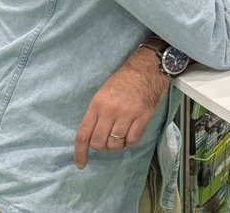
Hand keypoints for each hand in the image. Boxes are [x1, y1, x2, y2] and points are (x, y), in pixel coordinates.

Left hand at [74, 46, 169, 168]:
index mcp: (97, 104)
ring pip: (115, 144)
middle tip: (108, 143)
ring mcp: (128, 113)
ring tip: (121, 139)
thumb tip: (93, 135)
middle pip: (99, 143)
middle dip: (102, 148)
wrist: (148, 66)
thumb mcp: (104, 92)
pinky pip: (133, 139)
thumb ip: (97, 113)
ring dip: (117, 146)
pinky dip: (130, 144)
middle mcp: (110, 110)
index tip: (81, 163)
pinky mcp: (144, 115)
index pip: (83, 134)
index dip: (80, 153)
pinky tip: (131, 138)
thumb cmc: (125, 79)